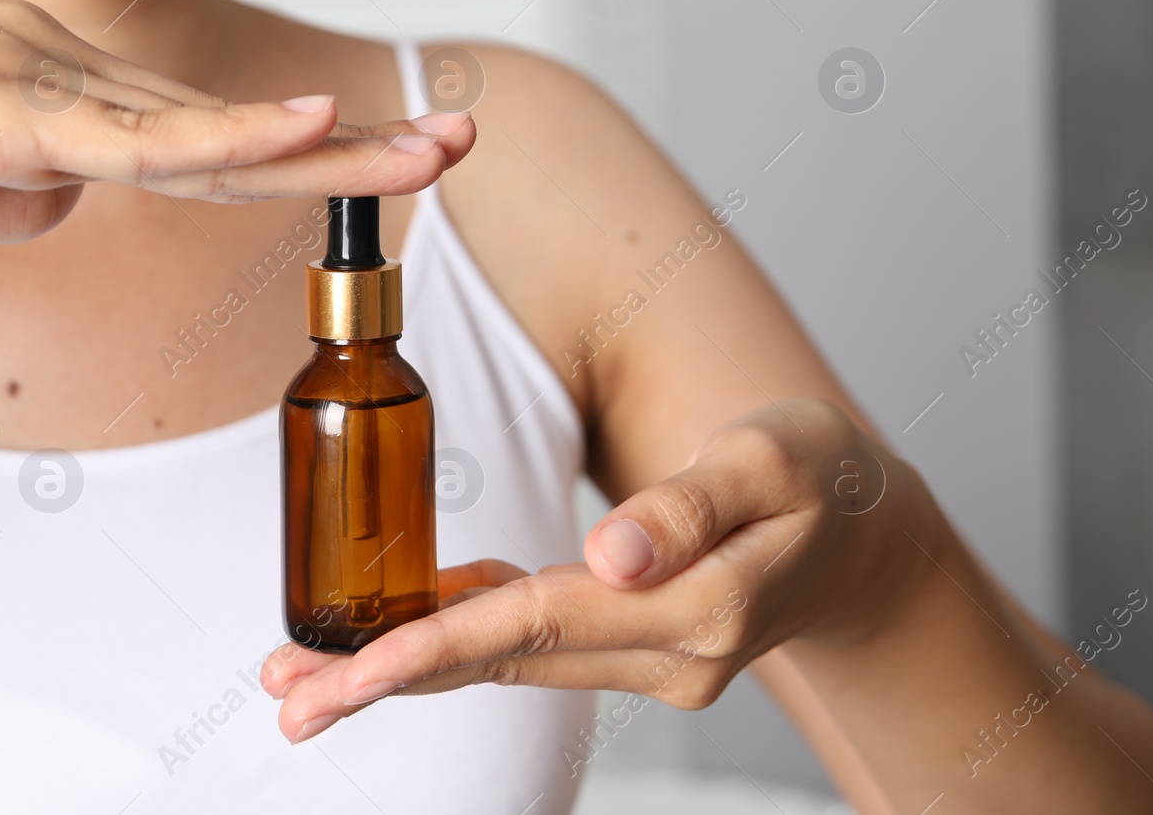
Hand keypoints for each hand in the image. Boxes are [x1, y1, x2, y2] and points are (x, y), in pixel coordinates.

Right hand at [0, 0, 473, 258]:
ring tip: (433, 143)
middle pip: (235, 125)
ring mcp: (37, 80)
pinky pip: (129, 138)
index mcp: (64, 103)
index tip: (394, 158)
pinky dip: (223, 137)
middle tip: (461, 134)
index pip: (212, 141)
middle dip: (355, 138)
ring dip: (329, 143)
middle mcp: (66, 77)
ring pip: (207, 128)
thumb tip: (76, 193)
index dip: (309, 154)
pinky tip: (305, 129)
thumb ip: (23, 192)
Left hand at [261, 398, 923, 742]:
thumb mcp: (772, 458)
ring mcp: (659, 664)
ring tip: (313, 672)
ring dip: (416, 665)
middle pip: (505, 663)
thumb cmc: (822, 477)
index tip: (346, 677)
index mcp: (698, 608)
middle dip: (390, 677)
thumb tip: (611, 554)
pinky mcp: (645, 649)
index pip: (539, 628)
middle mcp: (671, 656)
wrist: (867, 535)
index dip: (434, 646)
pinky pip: (543, 646)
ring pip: (514, 663)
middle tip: (284, 694)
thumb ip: (691, 506)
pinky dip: (473, 636)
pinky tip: (410, 626)